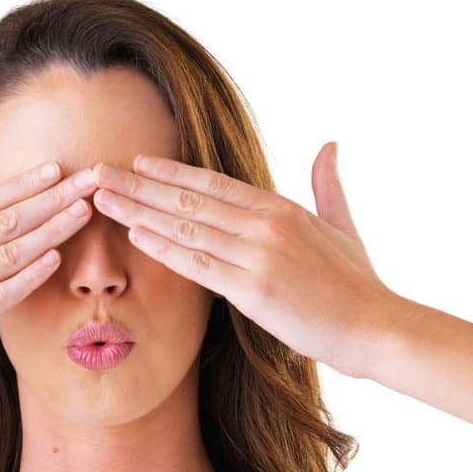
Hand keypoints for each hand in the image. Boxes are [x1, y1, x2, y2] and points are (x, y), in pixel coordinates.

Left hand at [88, 142, 398, 377]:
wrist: (374, 326)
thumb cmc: (358, 283)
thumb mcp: (342, 224)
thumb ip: (328, 184)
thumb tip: (329, 144)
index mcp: (281, 208)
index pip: (213, 183)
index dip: (171, 172)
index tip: (137, 163)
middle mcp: (265, 223)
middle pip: (189, 198)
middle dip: (139, 185)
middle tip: (98, 174)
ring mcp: (258, 254)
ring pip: (186, 226)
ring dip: (139, 211)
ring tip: (102, 200)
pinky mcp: (254, 288)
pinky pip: (199, 263)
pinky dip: (165, 247)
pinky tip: (135, 235)